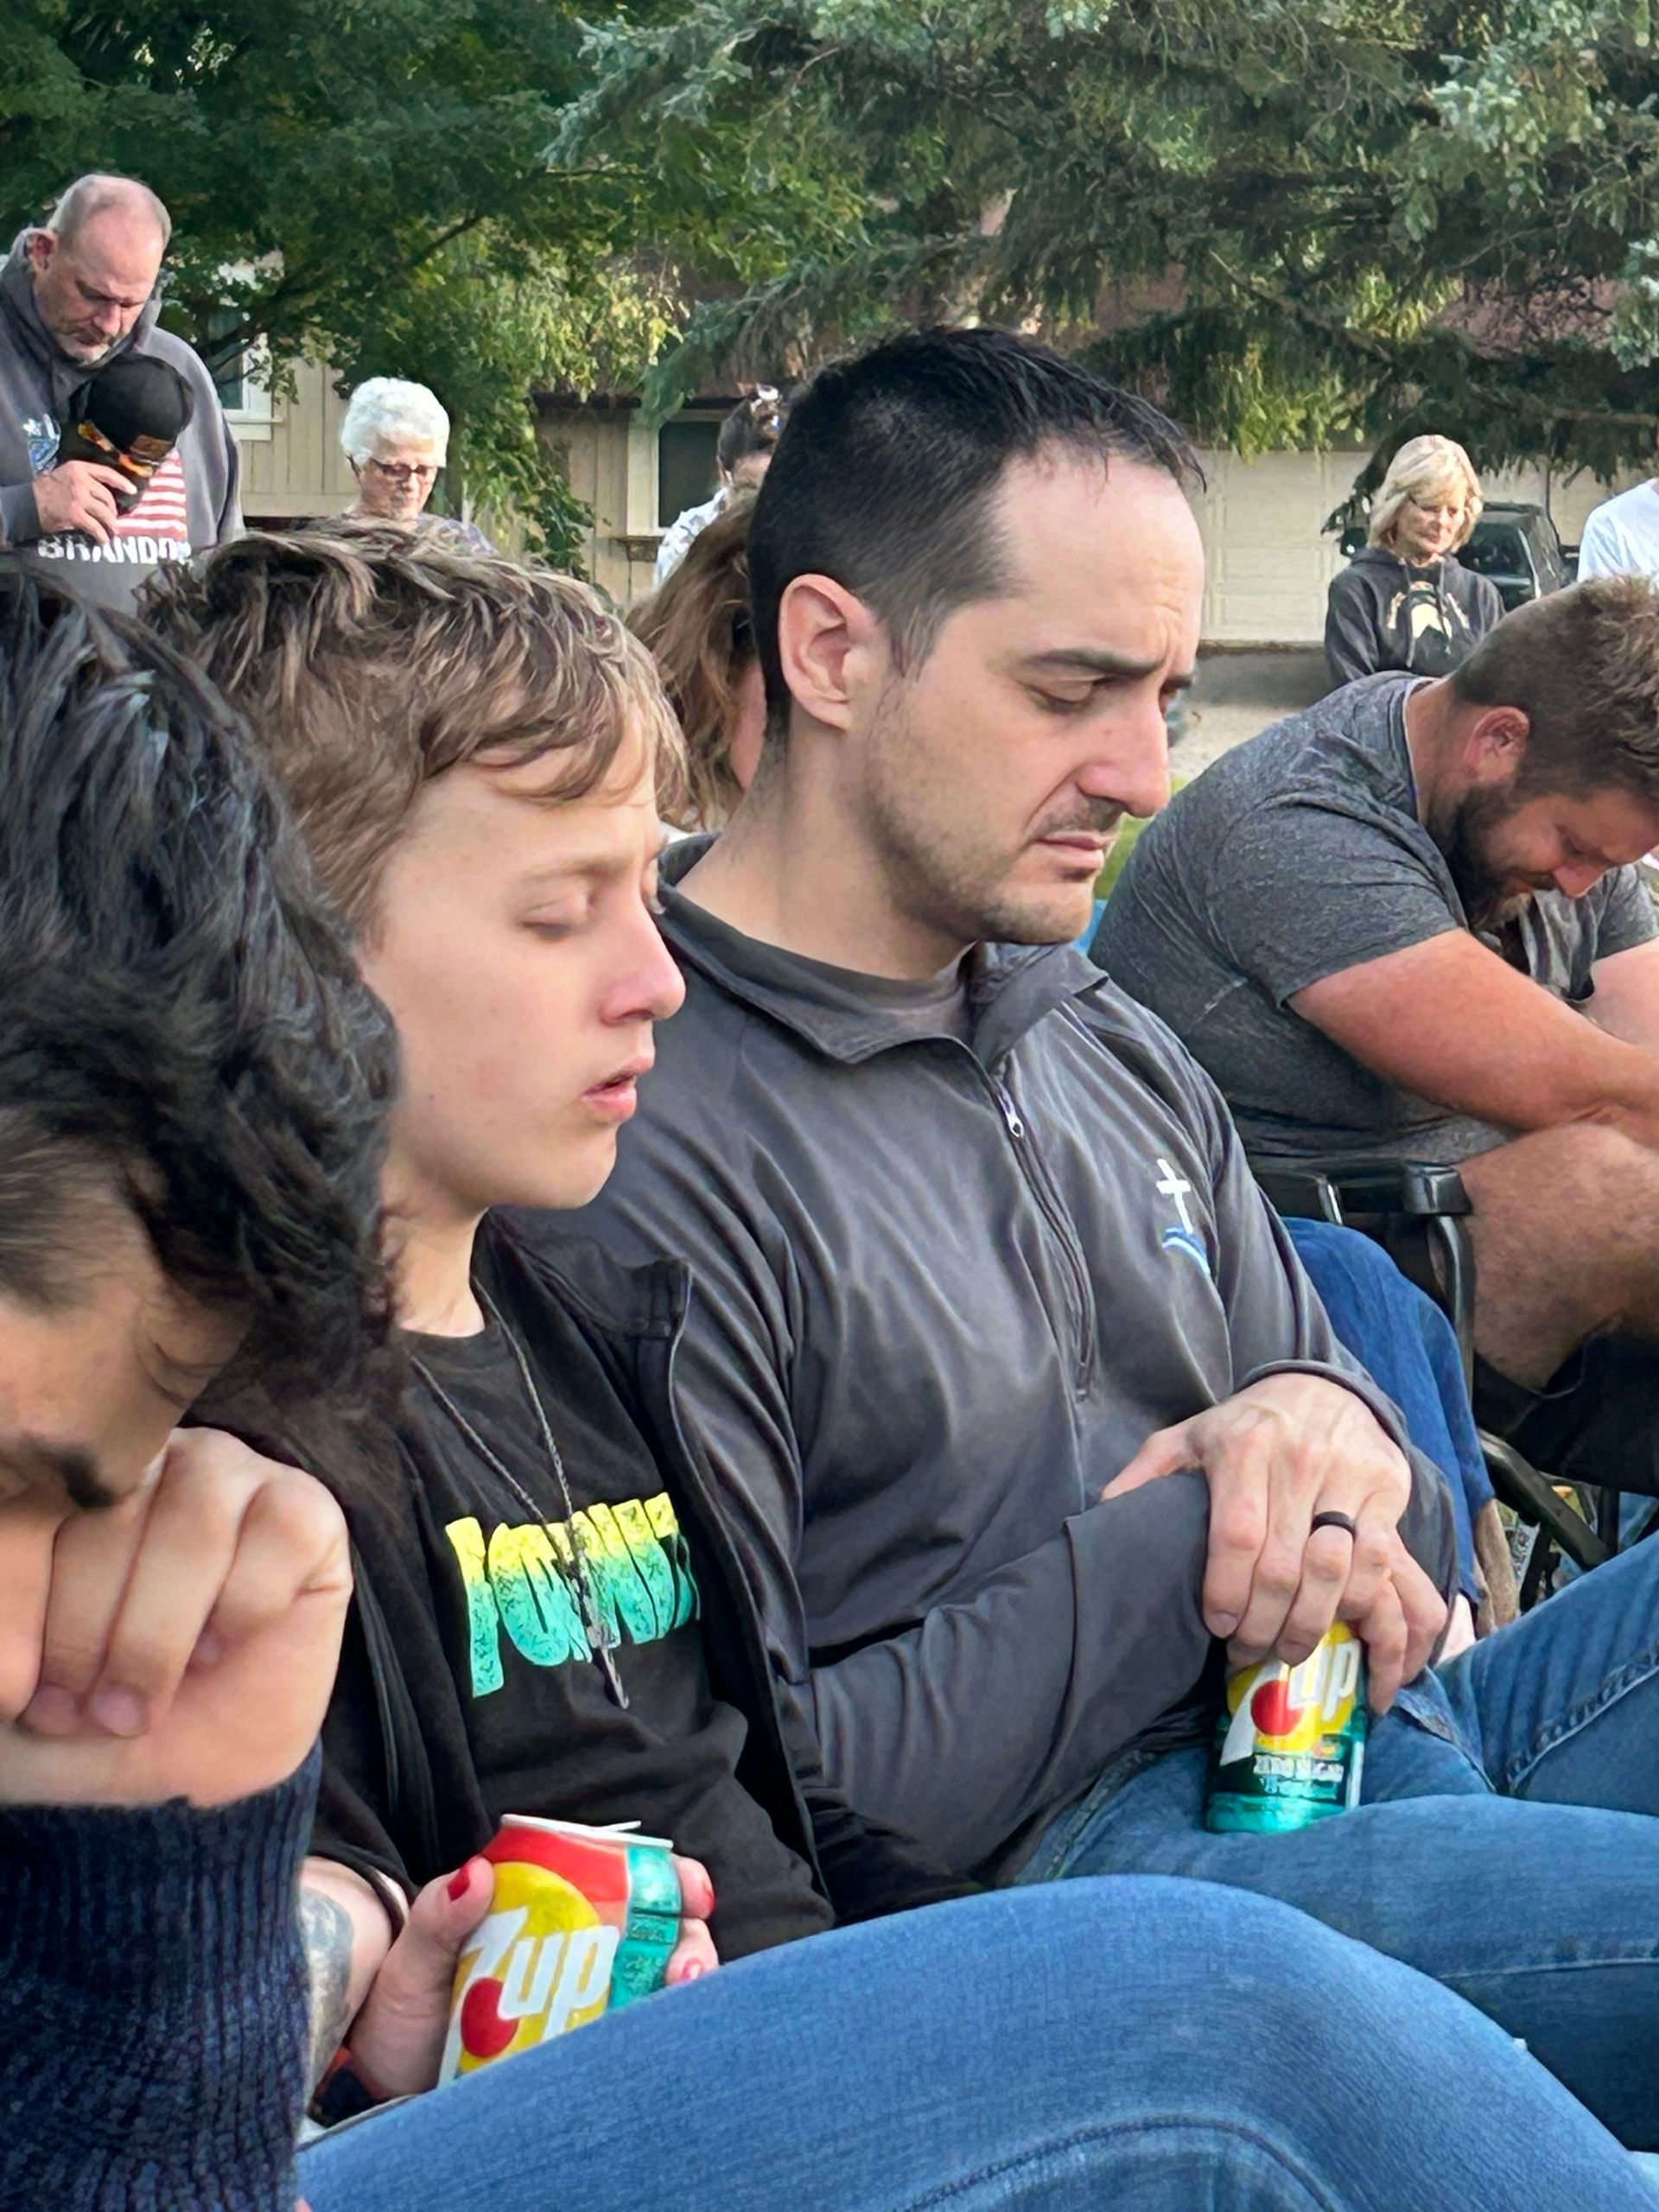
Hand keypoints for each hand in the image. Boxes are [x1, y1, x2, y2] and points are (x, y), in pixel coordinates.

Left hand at [0, 1427, 350, 1807]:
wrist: (169, 1769)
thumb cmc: (75, 1710)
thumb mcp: (10, 1682)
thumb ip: (0, 1645)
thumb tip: (4, 1662)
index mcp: (59, 1478)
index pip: (31, 1507)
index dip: (20, 1599)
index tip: (10, 1691)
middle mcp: (143, 1456)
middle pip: (112, 1511)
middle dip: (88, 1633)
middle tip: (82, 1712)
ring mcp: (229, 1474)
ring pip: (195, 1525)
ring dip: (158, 1637)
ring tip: (137, 1705)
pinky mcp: (305, 1511)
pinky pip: (283, 1534)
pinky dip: (245, 1608)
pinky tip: (216, 1650)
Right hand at [31, 459, 132, 545]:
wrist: (29, 503)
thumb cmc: (46, 489)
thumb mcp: (65, 474)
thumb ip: (84, 479)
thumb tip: (104, 494)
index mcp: (79, 468)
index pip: (107, 473)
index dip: (122, 482)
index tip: (133, 490)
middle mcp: (82, 482)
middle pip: (108, 498)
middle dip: (113, 511)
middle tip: (114, 519)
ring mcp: (79, 498)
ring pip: (105, 514)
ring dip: (112, 526)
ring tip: (113, 532)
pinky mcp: (76, 515)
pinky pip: (96, 527)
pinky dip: (102, 536)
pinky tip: (104, 541)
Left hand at [349, 1852, 718, 2096]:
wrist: (375, 2081)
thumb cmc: (399, 2004)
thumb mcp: (414, 1955)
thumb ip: (440, 1914)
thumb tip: (474, 1874)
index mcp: (546, 1907)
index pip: (622, 1878)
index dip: (668, 1879)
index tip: (690, 1890)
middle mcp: (574, 1952)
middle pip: (654, 1935)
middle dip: (687, 1940)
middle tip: (688, 1961)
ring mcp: (578, 2007)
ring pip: (652, 1988)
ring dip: (679, 1987)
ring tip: (681, 1992)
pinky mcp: (572, 2056)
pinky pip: (624, 2047)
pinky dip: (651, 2040)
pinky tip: (656, 2044)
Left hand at [1103, 1373, 1444, 1707]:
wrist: (1322, 1388)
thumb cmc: (1246, 1426)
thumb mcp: (1189, 1436)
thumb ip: (1147, 1474)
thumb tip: (1104, 1511)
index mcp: (1242, 1447)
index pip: (1237, 1535)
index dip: (1228, 1592)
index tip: (1219, 1627)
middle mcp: (1298, 1458)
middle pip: (1284, 1565)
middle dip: (1265, 1624)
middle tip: (1250, 1653)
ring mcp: (1347, 1474)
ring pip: (1335, 1569)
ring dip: (1312, 1624)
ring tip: (1289, 1649)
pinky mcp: (1387, 1488)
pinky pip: (1378, 1560)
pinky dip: (1359, 1602)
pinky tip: (1339, 1623)